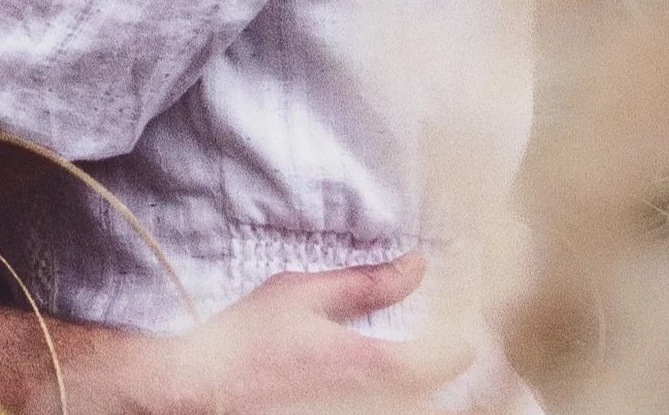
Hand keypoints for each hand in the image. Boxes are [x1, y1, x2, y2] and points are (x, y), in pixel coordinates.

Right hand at [55, 255, 468, 414]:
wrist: (198, 389)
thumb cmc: (246, 338)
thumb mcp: (304, 294)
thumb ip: (365, 284)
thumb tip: (416, 268)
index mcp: (367, 366)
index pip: (442, 362)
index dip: (462, 344)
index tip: (469, 329)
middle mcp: (367, 403)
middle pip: (431, 394)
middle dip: (444, 368)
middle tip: (452, 346)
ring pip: (405, 403)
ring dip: (416, 383)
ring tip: (419, 362)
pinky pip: (377, 407)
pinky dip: (388, 394)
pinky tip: (375, 378)